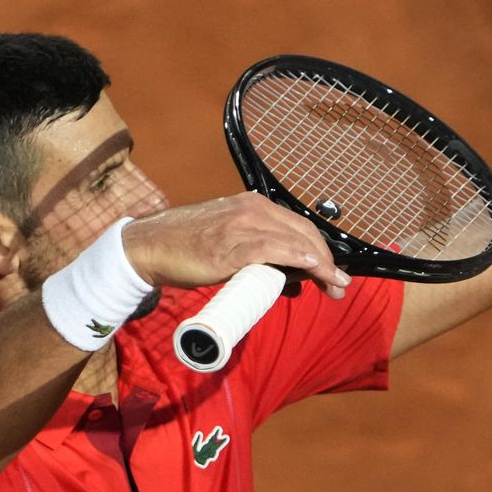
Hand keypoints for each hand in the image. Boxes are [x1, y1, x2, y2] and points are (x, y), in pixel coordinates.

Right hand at [121, 191, 350, 297]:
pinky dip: (294, 258)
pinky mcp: (227, 247)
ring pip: (291, 241)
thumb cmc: (191, 249)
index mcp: (254, 206)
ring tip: (333, 286)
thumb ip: (263, 258)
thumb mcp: (232, 247)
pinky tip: (312, 267)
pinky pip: (269, 250)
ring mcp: (239, 226)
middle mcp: (250, 209)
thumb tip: (295, 281)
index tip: (336, 273)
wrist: (151, 247)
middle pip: (303, 232)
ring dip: (319, 265)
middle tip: (340, 285)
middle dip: (327, 260)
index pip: (300, 226)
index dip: (323, 250)